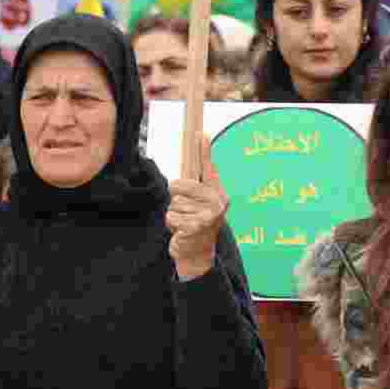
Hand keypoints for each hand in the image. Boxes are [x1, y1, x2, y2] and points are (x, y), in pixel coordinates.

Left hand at [166, 135, 228, 279]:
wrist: (198, 255)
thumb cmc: (197, 223)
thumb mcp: (201, 204)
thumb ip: (199, 184)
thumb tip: (197, 163)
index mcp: (218, 193)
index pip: (208, 168)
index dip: (203, 151)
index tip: (199, 133)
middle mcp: (217, 201)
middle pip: (180, 185)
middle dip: (176, 196)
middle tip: (185, 209)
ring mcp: (208, 214)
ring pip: (174, 203)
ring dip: (174, 214)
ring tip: (185, 222)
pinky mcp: (196, 226)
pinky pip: (171, 216)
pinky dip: (172, 225)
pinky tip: (182, 231)